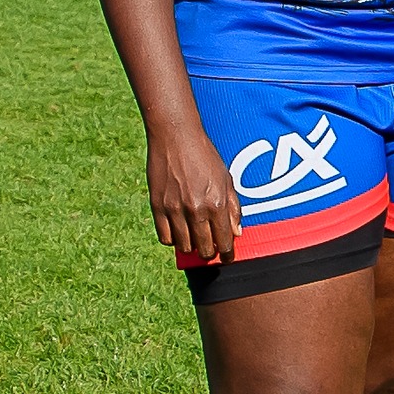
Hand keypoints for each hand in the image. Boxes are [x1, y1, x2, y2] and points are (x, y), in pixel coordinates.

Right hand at [145, 123, 240, 261]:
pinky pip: (165, 237)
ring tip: (194, 239)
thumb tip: (236, 233)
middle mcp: (196, 209)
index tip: (227, 257)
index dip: (227, 254)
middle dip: (210, 253)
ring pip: (184, 247)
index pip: (224, 241)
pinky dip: (172, 239)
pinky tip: (178, 232)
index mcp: (216, 202)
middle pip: (204, 249)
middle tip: (210, 249)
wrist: (176, 137)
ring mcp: (175, 209)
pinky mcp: (157, 207)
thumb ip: (233, 207)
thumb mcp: (226, 178)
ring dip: (191, 247)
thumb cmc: (204, 155)